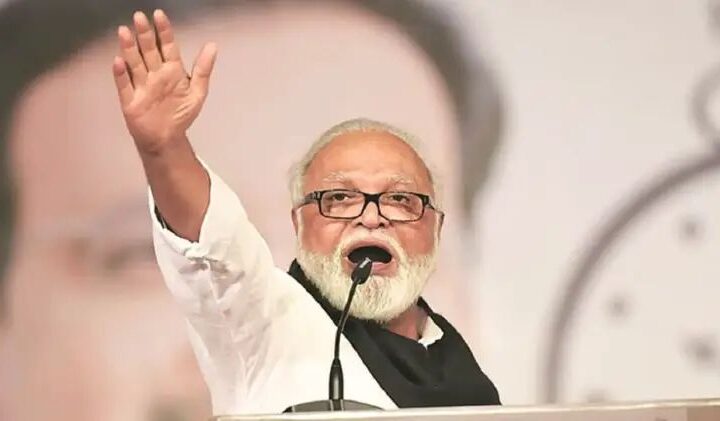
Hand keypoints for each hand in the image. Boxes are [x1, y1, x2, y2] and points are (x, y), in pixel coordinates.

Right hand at [112, 9, 216, 153]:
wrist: (167, 139)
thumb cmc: (181, 114)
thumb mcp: (197, 92)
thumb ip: (203, 69)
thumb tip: (213, 45)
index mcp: (172, 71)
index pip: (168, 47)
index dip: (164, 32)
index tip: (159, 15)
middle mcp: (155, 74)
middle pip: (149, 51)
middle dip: (144, 35)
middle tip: (139, 17)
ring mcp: (141, 86)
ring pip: (134, 63)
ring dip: (129, 48)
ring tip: (124, 31)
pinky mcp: (130, 100)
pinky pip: (124, 85)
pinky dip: (121, 74)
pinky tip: (118, 61)